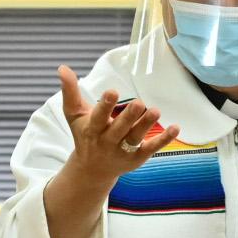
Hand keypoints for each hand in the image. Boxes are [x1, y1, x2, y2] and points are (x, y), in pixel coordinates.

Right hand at [55, 66, 171, 186]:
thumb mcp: (74, 115)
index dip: (105, 106)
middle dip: (128, 117)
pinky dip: (163, 139)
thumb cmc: (83, 135)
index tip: (112, 92)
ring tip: (156, 111)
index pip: (98, 118)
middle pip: (118, 130)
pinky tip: (175, 128)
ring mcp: (122, 151)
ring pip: (135, 138)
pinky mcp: (136, 158)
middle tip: (138, 103)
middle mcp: (107, 142)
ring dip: (146, 125)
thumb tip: (62, 68)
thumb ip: (70, 91)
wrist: (92, 170)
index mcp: (91, 130)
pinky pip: (150, 148)